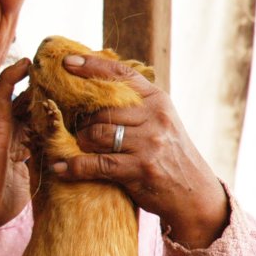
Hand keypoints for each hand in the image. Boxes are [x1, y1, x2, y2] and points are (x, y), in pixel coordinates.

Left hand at [51, 54, 228, 248]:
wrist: (195, 192)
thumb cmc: (168, 154)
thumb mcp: (158, 122)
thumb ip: (132, 107)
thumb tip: (92, 89)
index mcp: (157, 100)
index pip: (122, 75)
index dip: (92, 66)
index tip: (67, 63)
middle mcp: (155, 117)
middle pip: (100, 110)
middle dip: (82, 122)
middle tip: (73, 129)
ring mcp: (149, 143)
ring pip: (95, 134)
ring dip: (80, 143)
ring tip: (78, 148)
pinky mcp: (140, 168)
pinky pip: (96, 164)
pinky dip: (74, 167)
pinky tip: (60, 168)